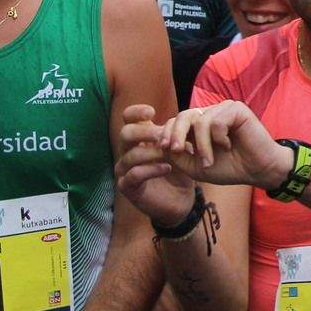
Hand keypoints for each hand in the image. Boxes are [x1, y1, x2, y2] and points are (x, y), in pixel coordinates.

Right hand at [115, 104, 196, 225]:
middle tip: (163, 135)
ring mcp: (125, 170)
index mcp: (139, 139)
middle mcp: (128, 152)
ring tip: (172, 153)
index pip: (127, 119)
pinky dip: (151, 169)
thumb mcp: (181, 148)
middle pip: (125, 133)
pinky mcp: (127, 187)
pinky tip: (167, 168)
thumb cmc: (180, 169)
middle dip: (145, 132)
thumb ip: (179, 133)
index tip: (152, 112)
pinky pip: (134, 175)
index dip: (135, 112)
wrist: (181, 199)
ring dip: (153, 152)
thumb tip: (186, 115)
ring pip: (130, 155)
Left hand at [160, 100, 291, 190]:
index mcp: (199, 125)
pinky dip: (218, 138)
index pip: (176, 121)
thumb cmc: (228, 168)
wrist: (256, 170)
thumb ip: (178, 155)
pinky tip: (228, 145)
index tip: (166, 149)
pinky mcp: (237, 109)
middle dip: (176, 134)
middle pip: (183, 115)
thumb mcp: (195, 166)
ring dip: (202, 145)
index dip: (167, 133)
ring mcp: (224, 110)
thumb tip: (161, 144)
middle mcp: (210, 114)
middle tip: (176, 150)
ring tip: (209, 160)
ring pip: (200, 121)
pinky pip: (217, 121)